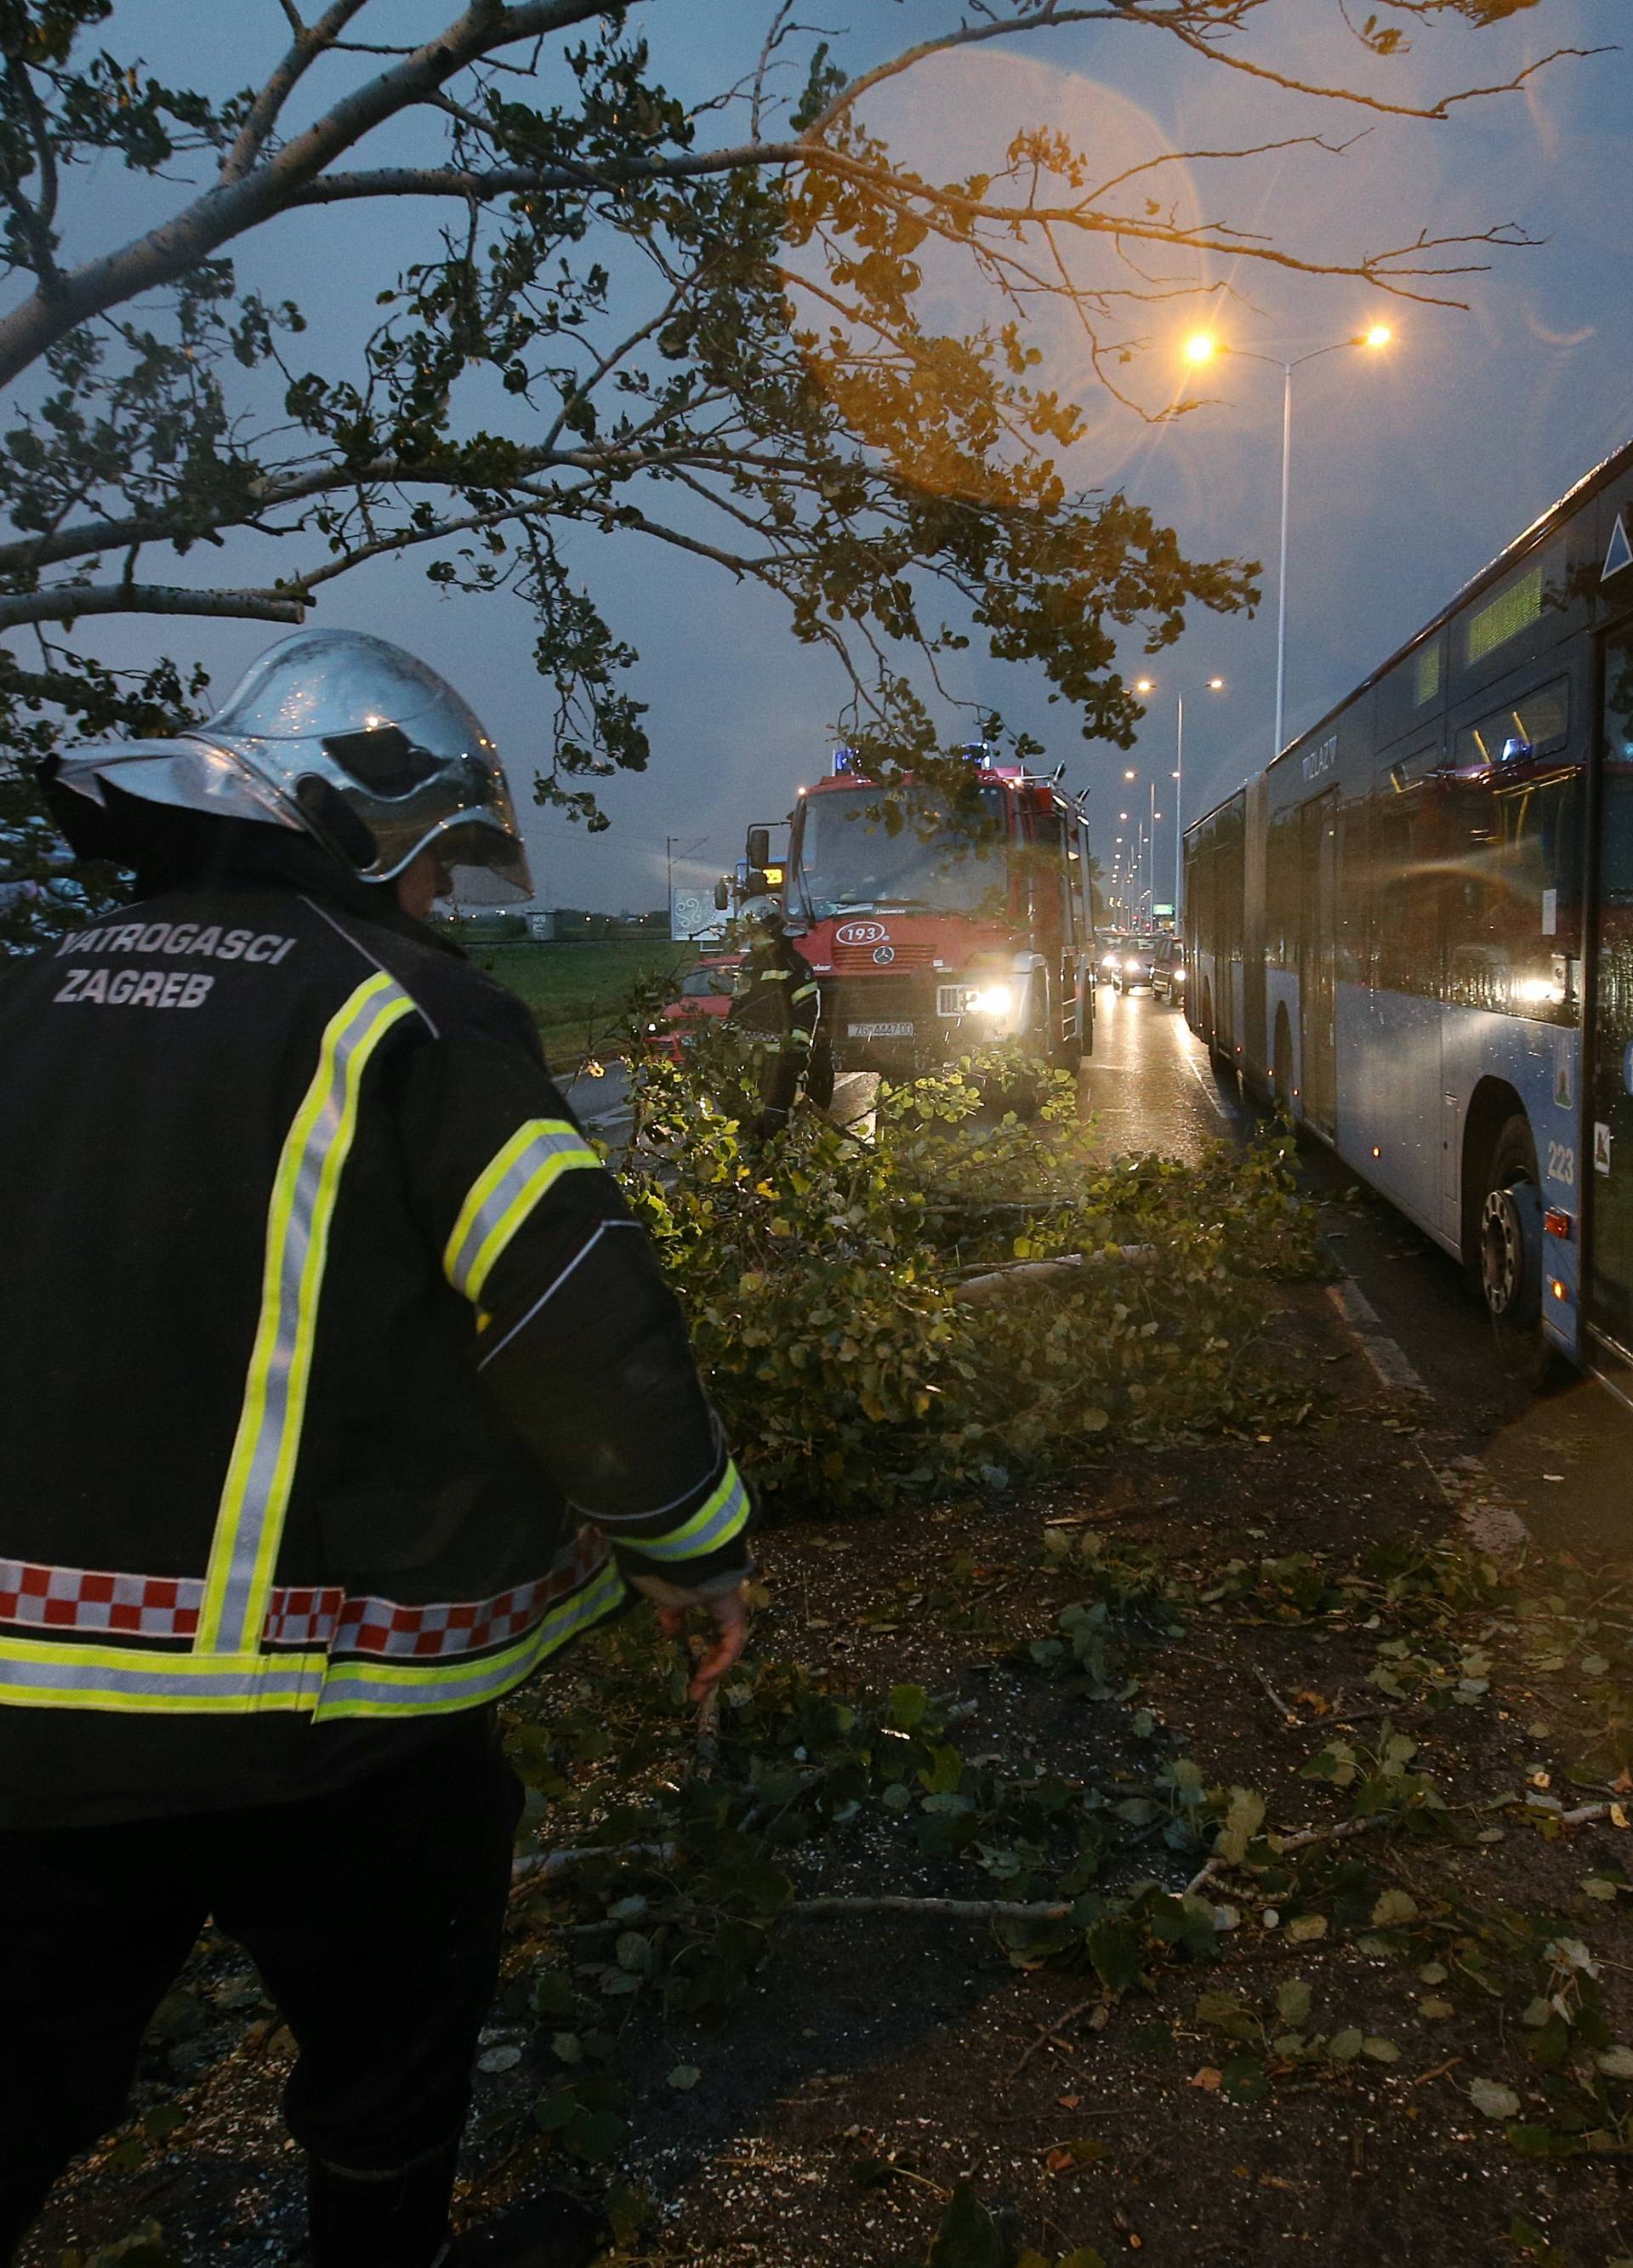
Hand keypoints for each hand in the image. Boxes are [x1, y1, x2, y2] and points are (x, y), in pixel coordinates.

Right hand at [657, 1583, 749, 1700]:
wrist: (688, 1558)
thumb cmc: (678, 1573)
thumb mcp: (672, 1599)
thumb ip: (674, 1616)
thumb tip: (673, 1636)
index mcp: (716, 1601)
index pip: (716, 1635)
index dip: (705, 1655)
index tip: (691, 1673)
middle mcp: (728, 1608)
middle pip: (723, 1648)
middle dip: (709, 1672)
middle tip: (696, 1693)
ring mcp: (734, 1612)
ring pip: (728, 1650)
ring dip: (714, 1672)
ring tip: (699, 1692)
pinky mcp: (735, 1616)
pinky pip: (731, 1645)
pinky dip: (719, 1662)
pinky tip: (705, 1675)